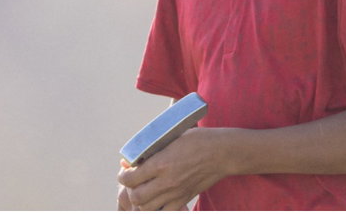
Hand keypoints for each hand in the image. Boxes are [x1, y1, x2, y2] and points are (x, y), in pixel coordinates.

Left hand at [117, 128, 232, 210]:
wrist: (222, 153)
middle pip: (136, 197)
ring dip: (141, 201)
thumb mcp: (172, 138)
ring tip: (144, 191)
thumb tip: (131, 160)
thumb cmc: (198, 140)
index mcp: (162, 163)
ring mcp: (176, 193)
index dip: (123, 176)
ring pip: (147, 208)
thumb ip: (152, 150)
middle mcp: (167, 181)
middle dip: (130, 190)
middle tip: (134, 182)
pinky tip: (157, 199)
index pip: (130, 179)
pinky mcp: (184, 199)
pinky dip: (156, 208)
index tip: (125, 172)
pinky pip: (163, 212)